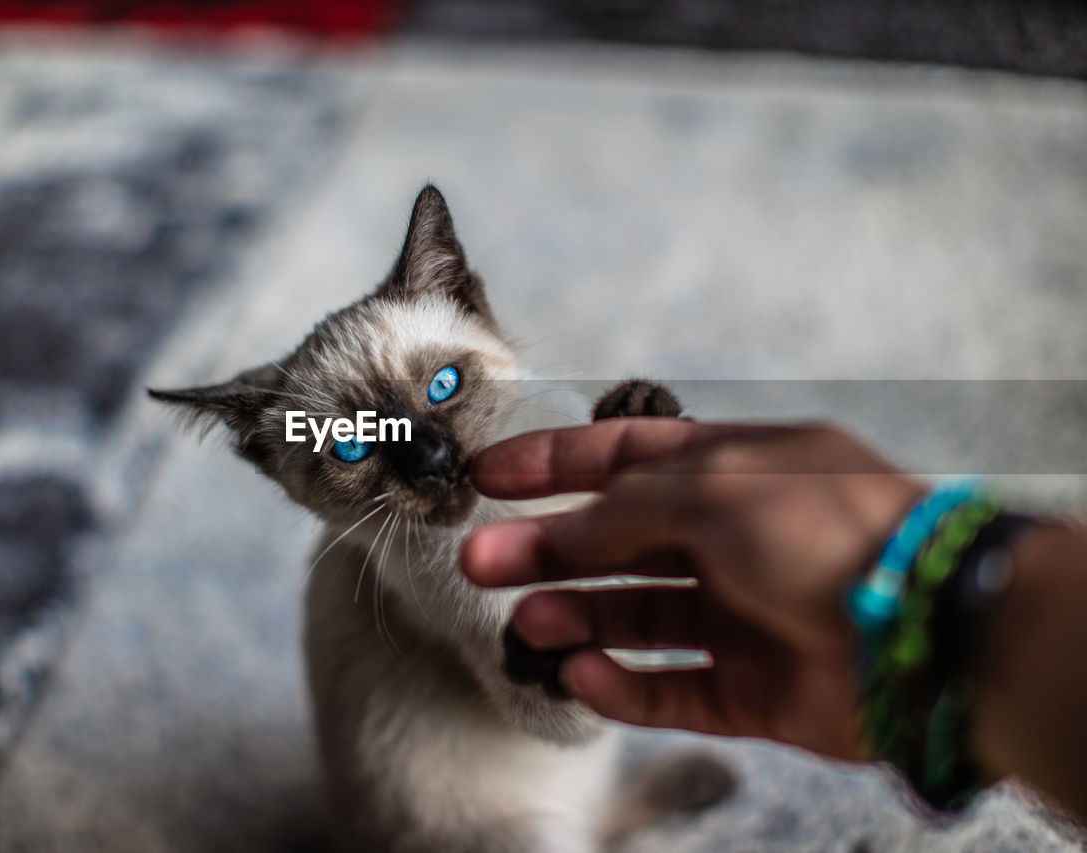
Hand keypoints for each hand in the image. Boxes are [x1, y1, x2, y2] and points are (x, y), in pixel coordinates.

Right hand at [460, 419, 923, 760]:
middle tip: (480, 560)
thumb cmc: (832, 532)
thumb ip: (625, 508)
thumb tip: (560, 530)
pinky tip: (582, 674)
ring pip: (633, 618)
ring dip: (573, 618)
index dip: (552, 464)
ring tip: (527, 624)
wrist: (925, 635)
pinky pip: (667, 690)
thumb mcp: (714, 487)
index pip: (622, 457)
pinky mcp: (748, 689)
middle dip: (545, 549)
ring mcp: (738, 615)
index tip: (489, 477)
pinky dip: (620, 686)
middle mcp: (730, 539)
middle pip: (615, 542)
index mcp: (729, 470)